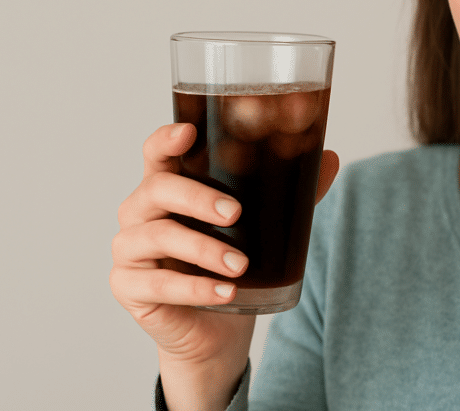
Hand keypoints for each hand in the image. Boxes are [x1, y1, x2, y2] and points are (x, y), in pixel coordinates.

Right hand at [110, 123, 338, 408]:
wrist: (217, 327)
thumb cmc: (230, 263)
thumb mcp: (261, 225)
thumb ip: (290, 192)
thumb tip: (330, 158)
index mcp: (168, 186)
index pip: (157, 153)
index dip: (166, 139)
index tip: (189, 132)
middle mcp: (140, 211)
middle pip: (157, 188)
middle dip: (198, 197)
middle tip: (236, 213)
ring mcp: (129, 250)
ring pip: (159, 236)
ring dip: (204, 250)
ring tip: (241, 265)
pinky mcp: (129, 287)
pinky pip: (159, 284)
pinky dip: (196, 288)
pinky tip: (225, 292)